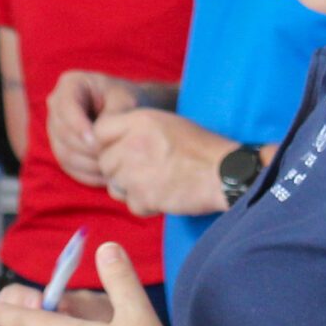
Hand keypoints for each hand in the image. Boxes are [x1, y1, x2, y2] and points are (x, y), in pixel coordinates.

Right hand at [46, 71, 139, 187]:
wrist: (127, 109)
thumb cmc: (127, 99)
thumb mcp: (125, 99)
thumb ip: (112, 113)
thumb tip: (96, 135)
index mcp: (70, 84)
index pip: (66, 107)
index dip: (78, 126)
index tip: (95, 141)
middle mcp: (56, 106)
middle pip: (63, 134)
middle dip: (87, 149)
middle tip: (111, 157)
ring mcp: (55, 129)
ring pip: (64, 154)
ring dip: (89, 165)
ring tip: (113, 168)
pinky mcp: (61, 148)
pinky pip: (68, 167)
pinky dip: (87, 175)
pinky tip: (106, 176)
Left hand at [95, 109, 232, 216]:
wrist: (226, 172)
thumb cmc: (202, 148)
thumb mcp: (168, 123)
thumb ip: (136, 129)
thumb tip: (112, 143)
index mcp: (139, 120)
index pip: (100, 131)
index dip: (108, 143)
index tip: (123, 150)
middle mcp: (132, 144)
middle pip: (104, 161)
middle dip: (119, 169)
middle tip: (144, 171)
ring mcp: (135, 172)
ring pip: (114, 185)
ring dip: (130, 188)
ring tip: (155, 183)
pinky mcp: (144, 197)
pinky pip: (131, 204)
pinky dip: (145, 205)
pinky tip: (163, 196)